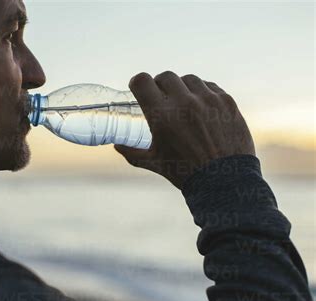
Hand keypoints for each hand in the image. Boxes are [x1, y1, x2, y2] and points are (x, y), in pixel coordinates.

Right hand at [115, 71, 255, 188]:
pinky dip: (202, 93)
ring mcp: (207, 100)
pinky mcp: (226, 102)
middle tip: (161, 97)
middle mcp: (184, 102)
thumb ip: (132, 152)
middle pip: (165, 76)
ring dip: (182, 88)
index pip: (142, 81)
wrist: (224, 181)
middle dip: (159, 85)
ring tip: (183, 102)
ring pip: (189, 79)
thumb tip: (117, 146)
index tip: (138, 88)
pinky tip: (201, 106)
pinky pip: (210, 87)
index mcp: (162, 115)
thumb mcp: (154, 162)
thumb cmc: (185, 172)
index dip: (137, 83)